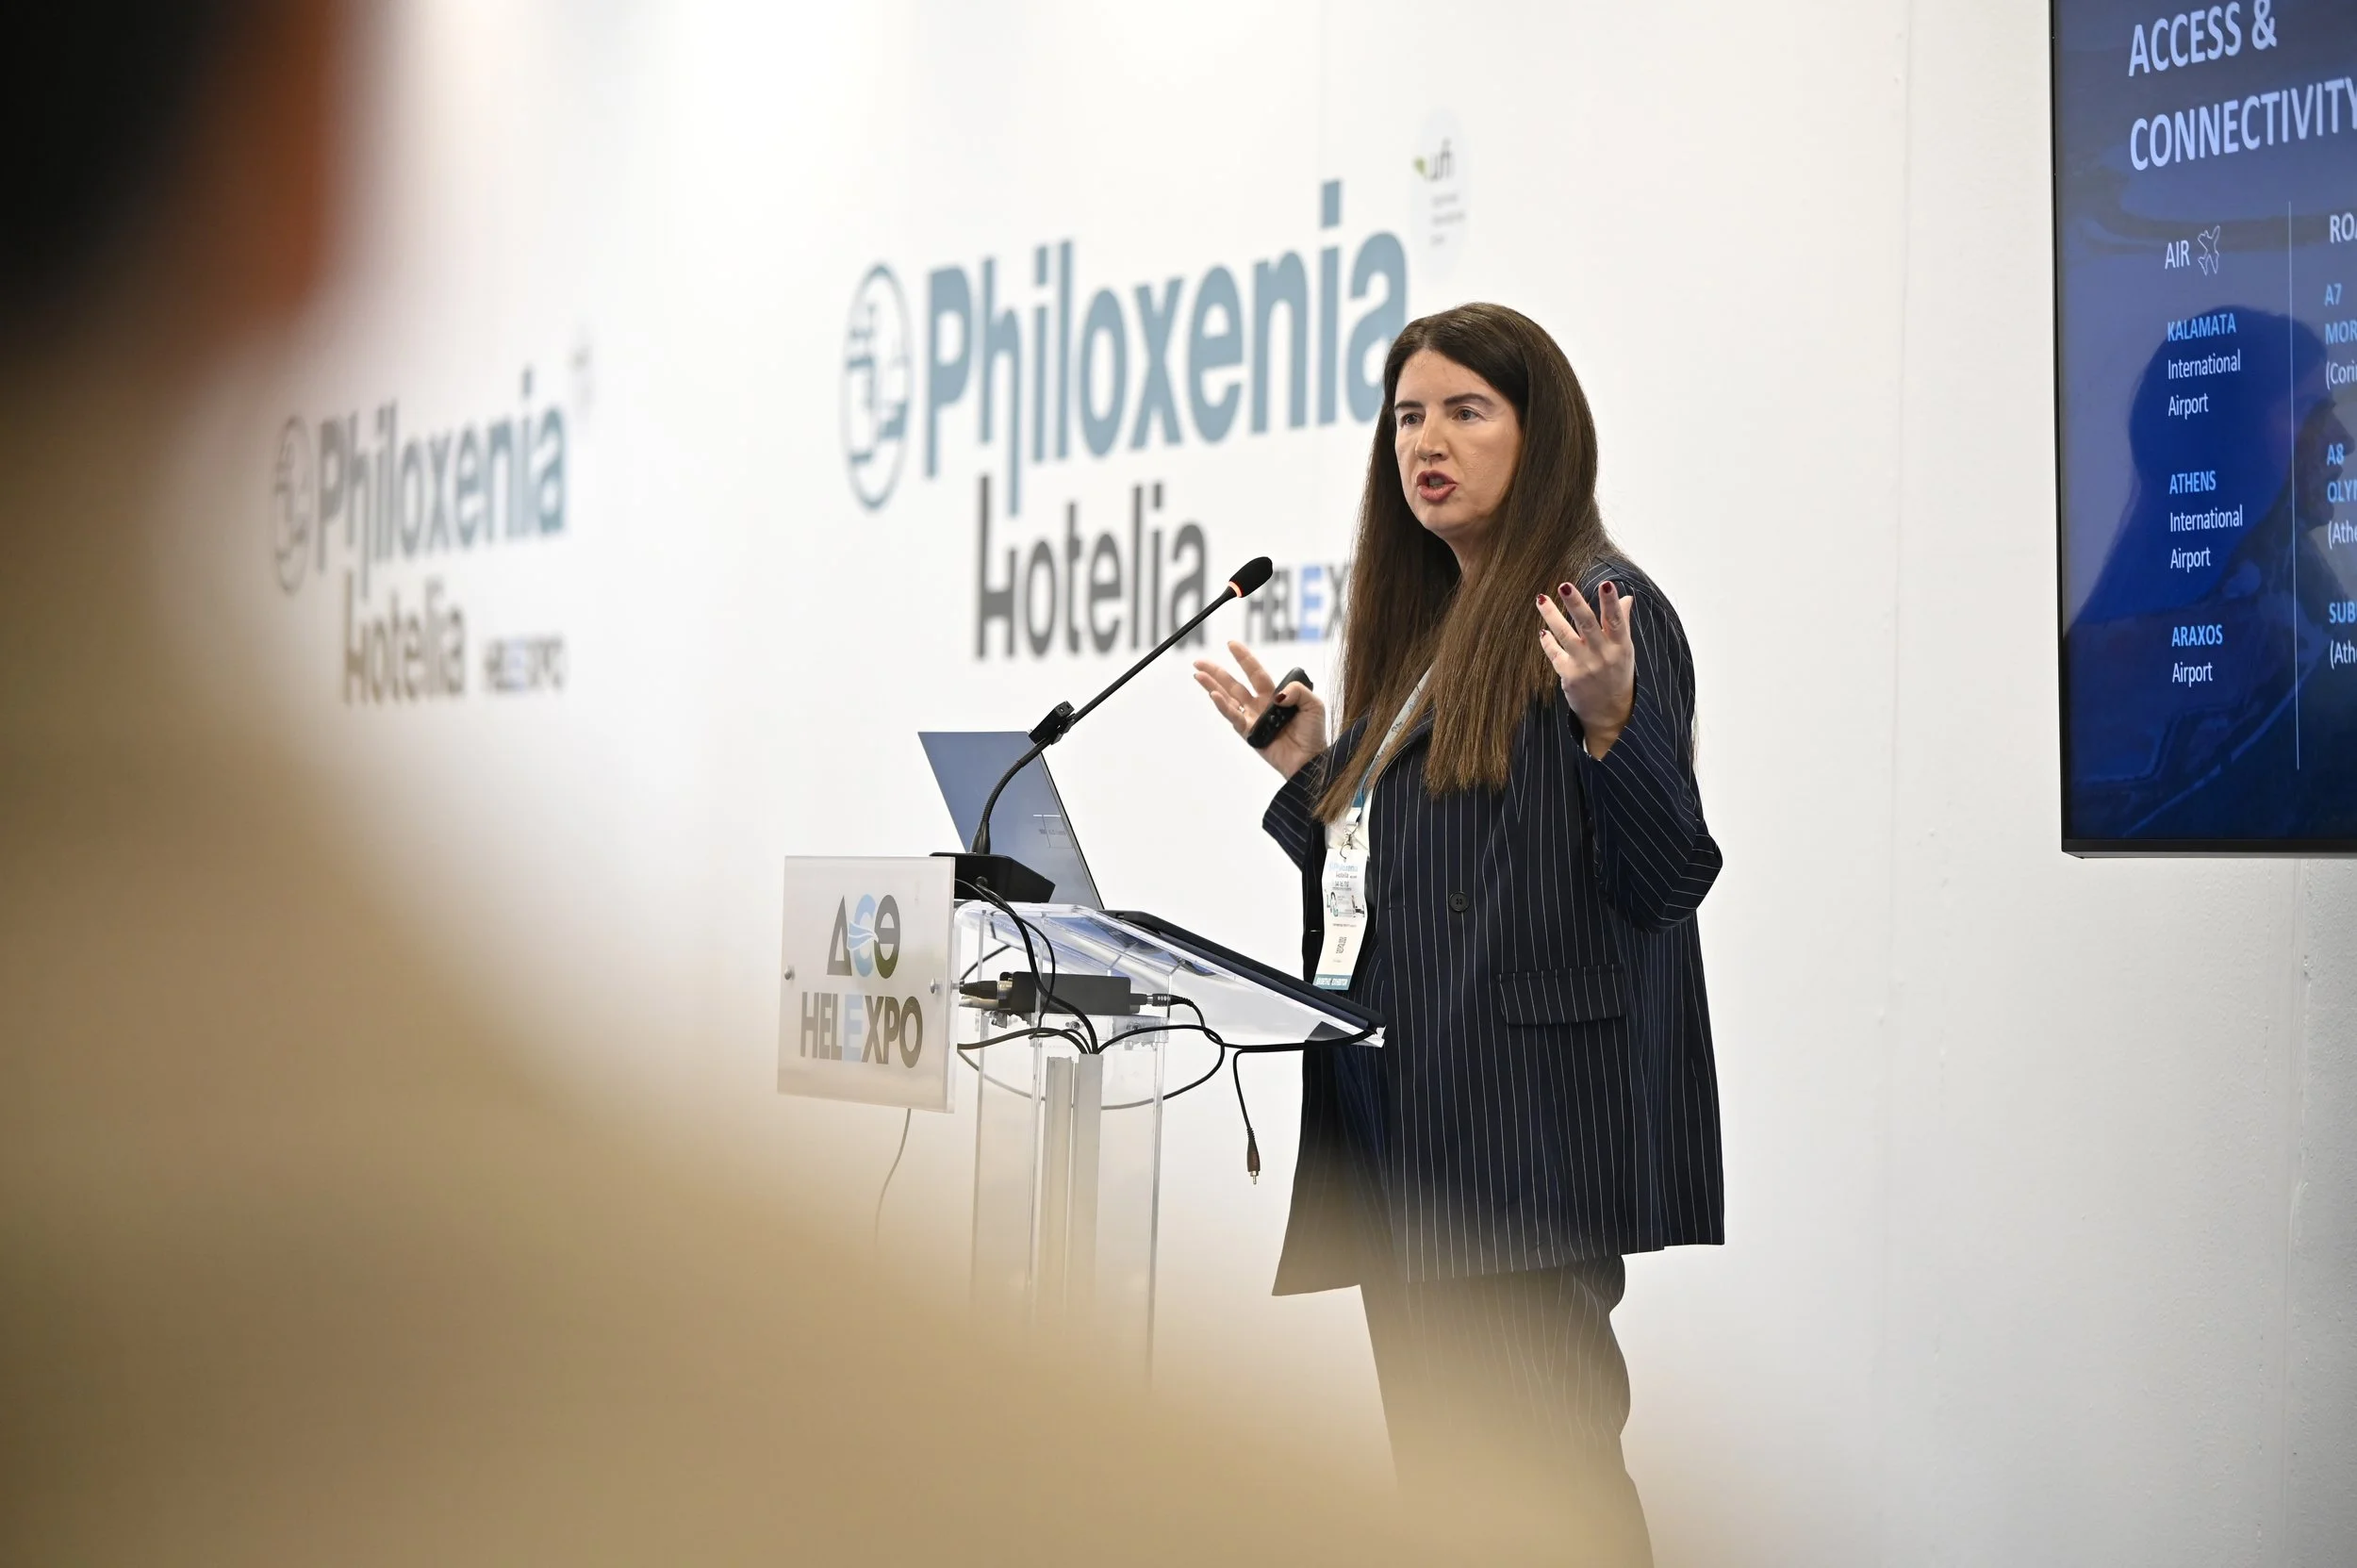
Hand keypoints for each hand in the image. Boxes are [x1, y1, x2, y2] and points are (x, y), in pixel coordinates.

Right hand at [1193, 641, 1328, 778]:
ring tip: (1198, 675)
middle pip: (1234, 684)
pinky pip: (1234, 717)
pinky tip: (1214, 695)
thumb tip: (1277, 694)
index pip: (1255, 673)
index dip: (1243, 658)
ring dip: (1212, 687)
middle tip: (1199, 662)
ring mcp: (1252, 719)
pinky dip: (1223, 706)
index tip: (1231, 644)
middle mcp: (1259, 705)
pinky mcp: (1249, 734)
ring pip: (1228, 699)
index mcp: (1275, 695)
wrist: (1310, 759)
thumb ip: (1298, 690)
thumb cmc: (1313, 734)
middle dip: (1216, 672)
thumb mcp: (1313, 704)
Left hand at [1537, 579, 1636, 757]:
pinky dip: (1547, 641)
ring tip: (1541, 599)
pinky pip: (1554, 653)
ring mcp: (1584, 666)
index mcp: (1620, 646)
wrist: (1610, 714)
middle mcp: (1603, 655)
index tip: (1606, 584)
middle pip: (1587, 625)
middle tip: (1565, 586)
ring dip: (1552, 616)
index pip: (1616, 620)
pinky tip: (1543, 631)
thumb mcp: (1625, 650)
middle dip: (1576, 604)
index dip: (1611, 602)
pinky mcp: (1569, 676)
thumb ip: (1622, 622)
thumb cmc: (1617, 675)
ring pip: (1565, 636)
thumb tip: (1626, 597)